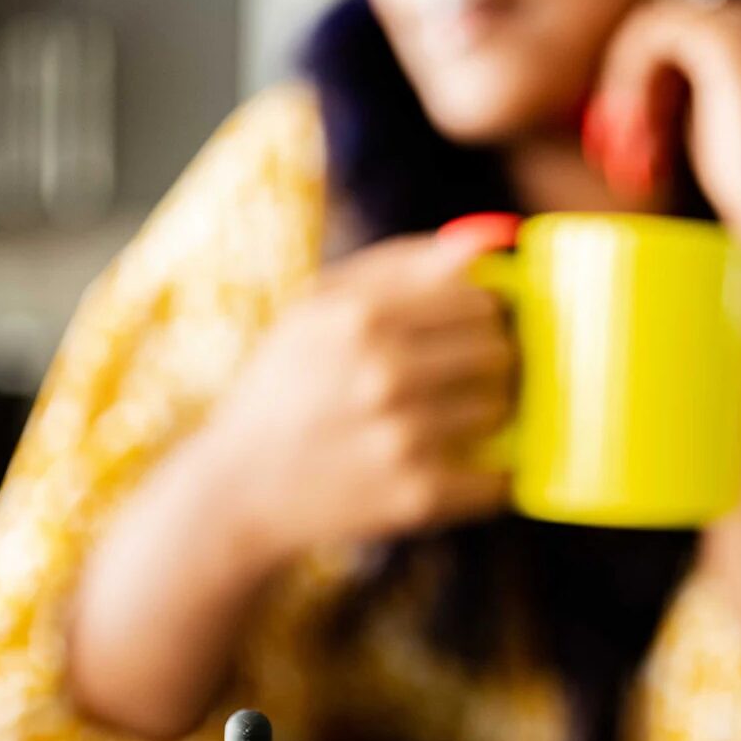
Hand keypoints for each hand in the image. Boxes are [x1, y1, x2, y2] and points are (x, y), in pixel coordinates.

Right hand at [210, 233, 514, 567]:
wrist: (240, 490)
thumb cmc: (285, 387)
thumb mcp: (317, 309)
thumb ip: (400, 267)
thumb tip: (484, 244)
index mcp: (362, 317)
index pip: (479, 302)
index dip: (482, 316)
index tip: (469, 329)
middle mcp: (385, 373)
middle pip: (498, 353)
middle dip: (488, 363)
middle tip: (462, 377)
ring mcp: (404, 438)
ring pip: (501, 411)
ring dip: (483, 417)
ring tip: (446, 421)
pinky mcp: (417, 496)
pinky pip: (496, 477)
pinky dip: (487, 475)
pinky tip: (457, 467)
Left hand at [583, 0, 740, 255]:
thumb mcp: (708, 132)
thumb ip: (682, 101)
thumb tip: (639, 96)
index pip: (681, 31)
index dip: (644, 73)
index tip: (627, 132)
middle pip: (664, 20)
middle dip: (630, 73)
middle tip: (615, 134)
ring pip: (652, 25)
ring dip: (626, 79)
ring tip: (626, 138)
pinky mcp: (726, 39)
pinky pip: (653, 36)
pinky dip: (631, 76)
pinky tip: (636, 125)